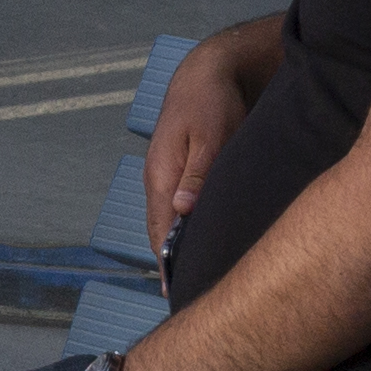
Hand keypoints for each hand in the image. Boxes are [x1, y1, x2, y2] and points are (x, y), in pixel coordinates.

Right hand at [143, 39, 261, 272]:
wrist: (207, 73)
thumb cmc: (211, 102)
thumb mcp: (210, 136)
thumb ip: (198, 173)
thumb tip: (182, 209)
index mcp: (160, 176)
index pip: (160, 231)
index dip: (167, 263)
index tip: (175, 293)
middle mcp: (159, 181)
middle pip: (161, 233)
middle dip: (171, 264)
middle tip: (186, 297)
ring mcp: (168, 178)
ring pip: (170, 223)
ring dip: (178, 248)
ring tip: (192, 278)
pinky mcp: (182, 173)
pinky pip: (179, 211)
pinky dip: (185, 231)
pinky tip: (199, 242)